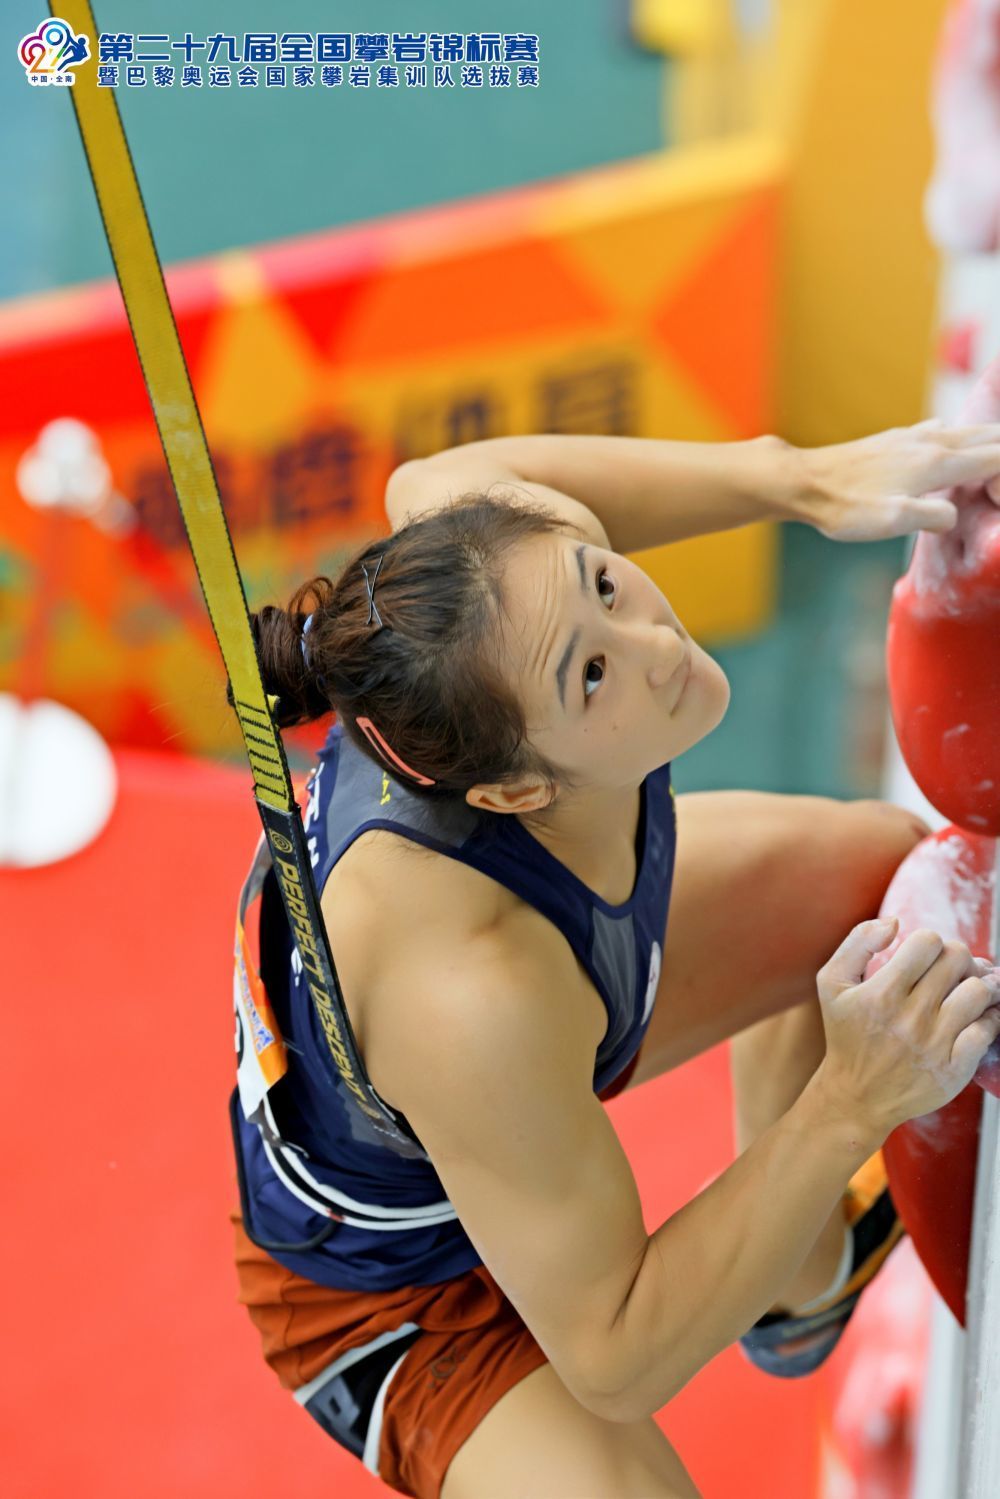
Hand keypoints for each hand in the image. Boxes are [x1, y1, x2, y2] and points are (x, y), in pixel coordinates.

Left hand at [795, 419, 999, 541]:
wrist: (805, 482)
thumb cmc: (846, 505)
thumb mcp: (893, 522)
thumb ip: (934, 517)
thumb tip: (954, 515)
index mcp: (937, 461)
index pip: (998, 456)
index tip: (995, 503)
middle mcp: (931, 441)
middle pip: (990, 436)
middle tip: (994, 492)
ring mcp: (914, 436)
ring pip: (968, 430)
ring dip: (988, 445)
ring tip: (989, 465)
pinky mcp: (897, 438)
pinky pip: (944, 430)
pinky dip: (961, 439)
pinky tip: (950, 446)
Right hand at [814, 916, 999, 1139]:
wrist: (856, 1097)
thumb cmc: (846, 1035)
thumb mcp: (831, 984)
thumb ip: (858, 942)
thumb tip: (895, 922)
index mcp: (880, 993)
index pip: (928, 941)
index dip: (929, 942)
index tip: (923, 957)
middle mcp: (908, 1018)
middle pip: (957, 960)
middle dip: (956, 958)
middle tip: (950, 970)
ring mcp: (933, 1044)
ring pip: (978, 991)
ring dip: (978, 984)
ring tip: (967, 990)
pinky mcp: (953, 1069)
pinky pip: (987, 1029)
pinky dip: (988, 1018)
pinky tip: (974, 1018)